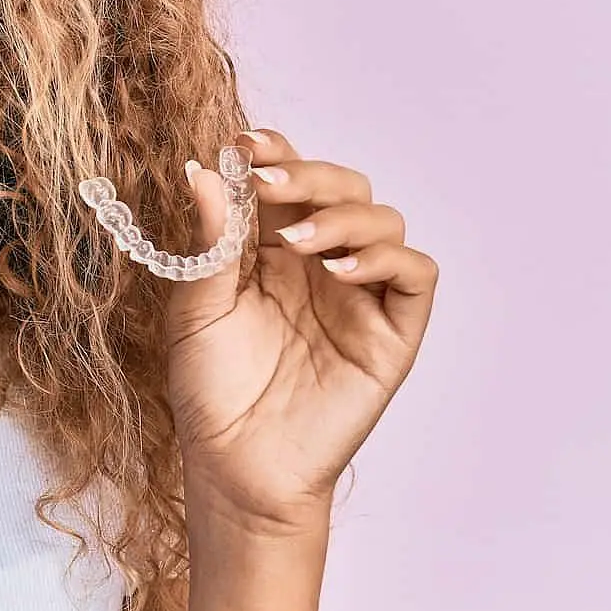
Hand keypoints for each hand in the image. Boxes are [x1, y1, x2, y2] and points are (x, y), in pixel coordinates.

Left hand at [158, 126, 439, 535]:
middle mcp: (320, 263)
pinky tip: (340, 270)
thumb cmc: (211, 391)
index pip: (288, 180)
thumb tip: (204, 172)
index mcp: (270, 250)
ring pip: (384, 220)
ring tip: (297, 240)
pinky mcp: (391, 333)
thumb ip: (208, 243)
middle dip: (310, 172)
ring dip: (343, 215)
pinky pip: (415, 276)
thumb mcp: (195, 310)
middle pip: (344, 186)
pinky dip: (387, 258)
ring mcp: (360, 296)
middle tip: (269, 180)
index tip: (244, 143)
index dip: (275, 152)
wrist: (235, 467)